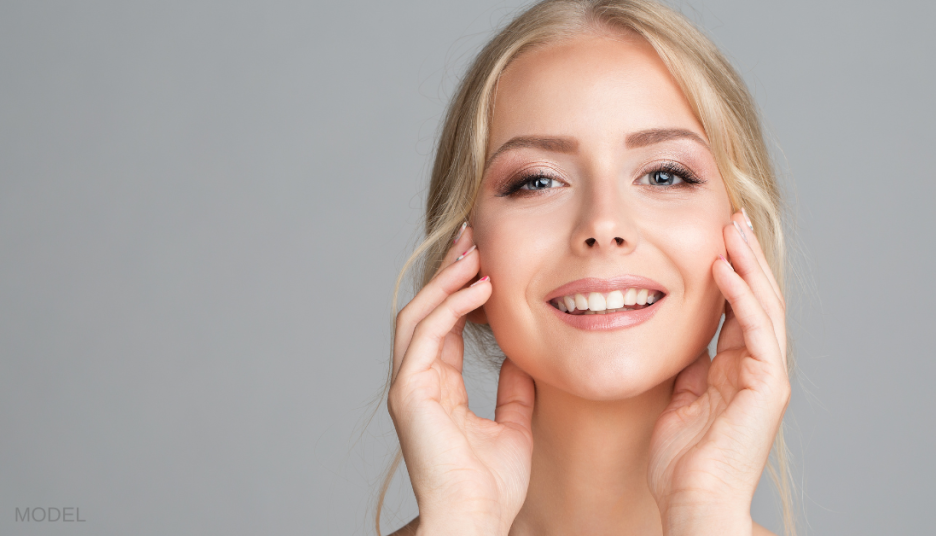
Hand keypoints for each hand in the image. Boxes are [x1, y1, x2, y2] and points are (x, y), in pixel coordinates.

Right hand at [388, 225, 535, 535]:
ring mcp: (409, 386)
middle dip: (448, 273)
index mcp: (437, 389)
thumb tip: (522, 360)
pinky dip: (451, 306)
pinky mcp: (409, 391)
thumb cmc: (492, 487)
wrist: (476, 520)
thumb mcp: (513, 426)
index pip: (444, 327)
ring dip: (446, 279)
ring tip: (473, 250)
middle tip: (473, 238)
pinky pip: (426, 334)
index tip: (487, 263)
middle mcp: (417, 382)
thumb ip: (514, 392)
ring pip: (418, 314)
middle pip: (426, 312)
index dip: (463, 293)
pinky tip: (479, 287)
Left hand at [648, 210, 789, 534]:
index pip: (738, 309)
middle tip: (729, 217)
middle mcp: (758, 368)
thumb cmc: (681, 463)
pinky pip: (757, 330)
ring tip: (731, 227)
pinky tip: (724, 268)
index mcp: (737, 370)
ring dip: (747, 264)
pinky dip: (741, 297)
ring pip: (762, 306)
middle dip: (744, 256)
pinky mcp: (768, 385)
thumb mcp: (679, 401)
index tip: (713, 237)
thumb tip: (681, 341)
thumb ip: (687, 369)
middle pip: (756, 299)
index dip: (728, 272)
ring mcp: (767, 376)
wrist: (694, 500)